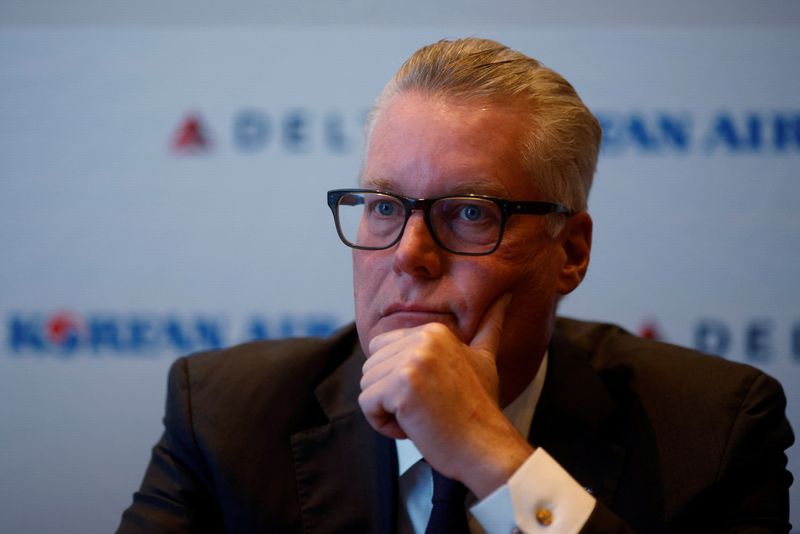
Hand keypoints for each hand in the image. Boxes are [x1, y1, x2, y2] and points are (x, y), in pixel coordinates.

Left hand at [358, 294, 533, 496]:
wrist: (486, 446)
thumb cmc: (480, 409)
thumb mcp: (484, 359)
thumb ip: (489, 327)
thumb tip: (506, 295)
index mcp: (434, 331)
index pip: (381, 348)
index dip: (396, 378)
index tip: (427, 394)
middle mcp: (422, 340)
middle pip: (371, 367)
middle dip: (389, 394)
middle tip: (424, 409)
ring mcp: (411, 362)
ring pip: (367, 386)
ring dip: (386, 410)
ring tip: (421, 418)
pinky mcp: (401, 387)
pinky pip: (367, 405)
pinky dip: (382, 424)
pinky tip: (412, 428)